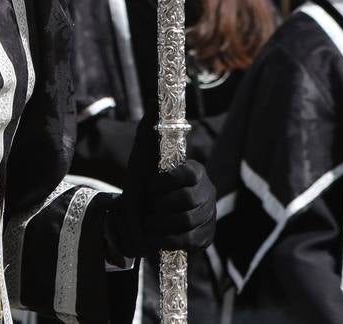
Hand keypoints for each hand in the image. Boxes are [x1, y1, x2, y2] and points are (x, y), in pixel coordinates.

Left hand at [106, 118, 216, 255]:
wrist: (133, 220)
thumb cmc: (140, 184)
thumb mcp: (140, 157)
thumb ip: (147, 129)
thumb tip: (154, 100)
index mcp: (195, 171)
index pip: (188, 175)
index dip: (166, 182)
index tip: (148, 185)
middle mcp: (207, 193)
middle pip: (187, 201)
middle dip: (159, 205)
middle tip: (149, 206)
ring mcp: (208, 216)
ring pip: (186, 222)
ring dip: (159, 223)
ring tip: (150, 221)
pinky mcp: (205, 238)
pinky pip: (189, 241)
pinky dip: (166, 240)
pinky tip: (157, 235)